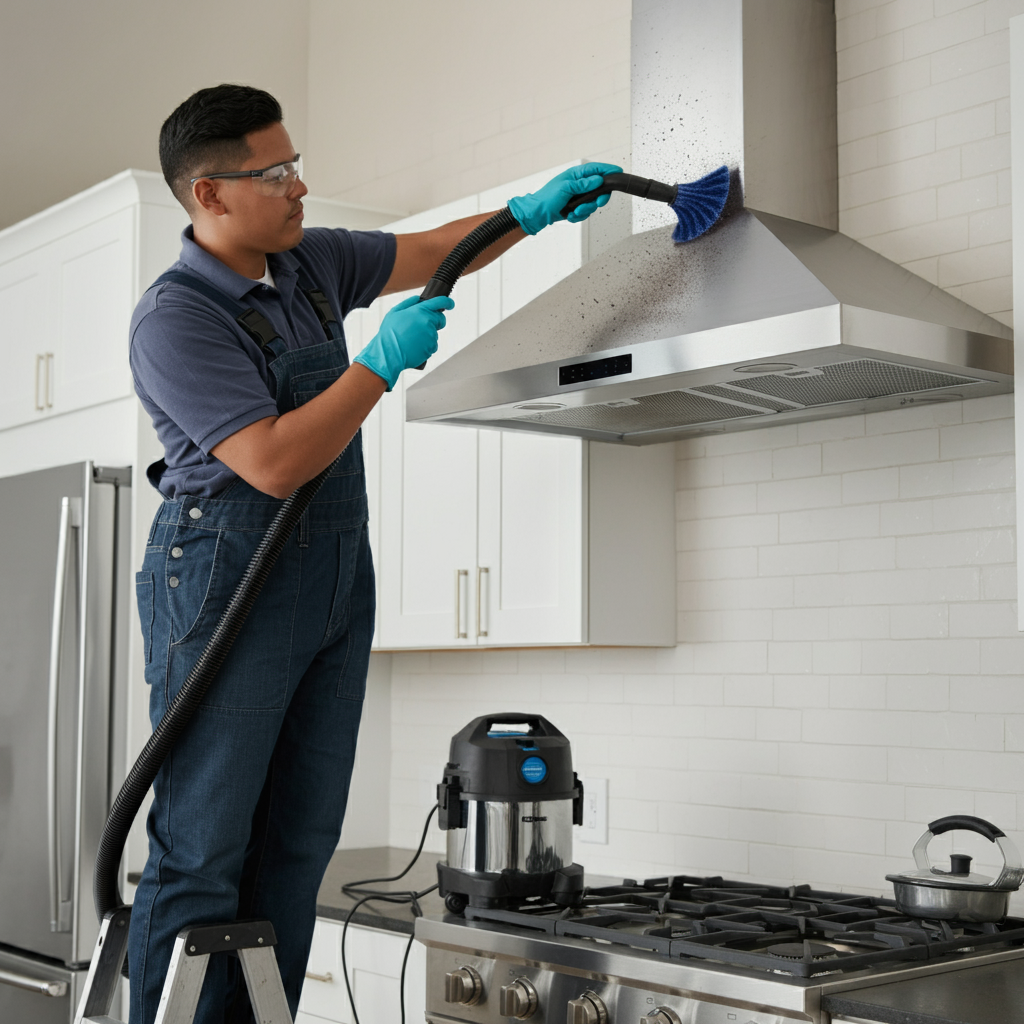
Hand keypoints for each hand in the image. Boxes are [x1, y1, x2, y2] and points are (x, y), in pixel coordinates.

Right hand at [353, 294, 453, 389]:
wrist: (389, 354)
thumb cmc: (389, 334)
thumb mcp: (394, 312)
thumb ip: (408, 303)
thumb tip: (418, 299)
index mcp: (419, 311)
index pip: (439, 302)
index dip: (447, 302)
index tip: (450, 304)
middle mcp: (428, 322)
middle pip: (440, 319)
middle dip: (434, 321)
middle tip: (420, 327)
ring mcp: (431, 336)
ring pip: (434, 333)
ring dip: (427, 335)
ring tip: (411, 339)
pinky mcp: (432, 347)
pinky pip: (432, 345)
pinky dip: (426, 346)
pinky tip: (414, 346)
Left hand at [507, 162, 622, 234]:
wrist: (537, 214)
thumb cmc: (547, 198)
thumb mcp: (566, 188)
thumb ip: (583, 184)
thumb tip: (598, 179)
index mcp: (576, 175)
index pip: (596, 169)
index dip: (608, 171)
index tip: (618, 173)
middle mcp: (579, 184)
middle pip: (600, 188)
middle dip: (598, 198)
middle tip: (597, 202)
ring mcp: (578, 196)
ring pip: (593, 203)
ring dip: (585, 209)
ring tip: (574, 211)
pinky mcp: (576, 207)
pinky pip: (585, 212)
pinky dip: (578, 215)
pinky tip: (570, 215)